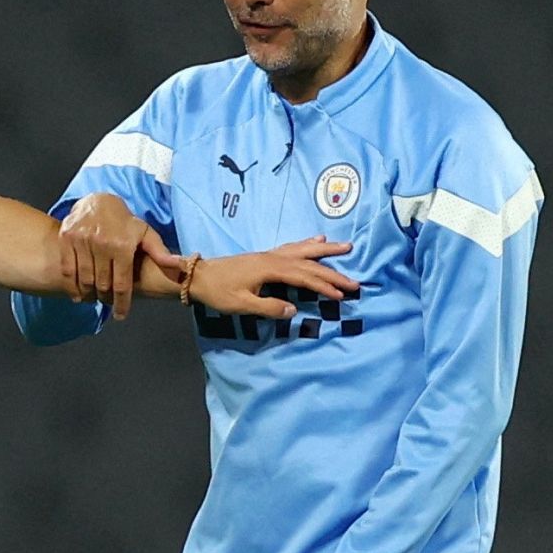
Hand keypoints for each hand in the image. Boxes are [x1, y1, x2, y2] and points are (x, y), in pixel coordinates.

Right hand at [59, 193, 180, 319]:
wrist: (98, 200)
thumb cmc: (124, 221)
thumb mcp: (145, 233)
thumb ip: (159, 252)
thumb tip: (179, 266)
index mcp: (122, 246)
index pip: (121, 284)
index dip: (121, 303)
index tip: (121, 315)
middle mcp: (101, 244)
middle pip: (102, 285)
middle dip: (106, 298)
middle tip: (108, 303)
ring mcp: (81, 241)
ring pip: (84, 279)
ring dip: (90, 294)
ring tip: (95, 299)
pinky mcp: (66, 238)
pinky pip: (68, 269)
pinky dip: (72, 285)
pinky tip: (79, 294)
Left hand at [189, 236, 356, 317]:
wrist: (198, 276)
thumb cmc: (218, 292)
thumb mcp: (241, 305)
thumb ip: (268, 308)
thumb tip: (294, 311)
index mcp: (269, 269)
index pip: (303, 277)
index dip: (324, 286)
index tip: (342, 294)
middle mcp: (272, 258)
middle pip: (308, 263)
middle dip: (332, 272)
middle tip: (354, 281)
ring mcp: (269, 255)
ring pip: (303, 251)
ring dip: (325, 251)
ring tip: (345, 247)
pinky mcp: (265, 256)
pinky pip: (292, 248)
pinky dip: (306, 244)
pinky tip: (315, 241)